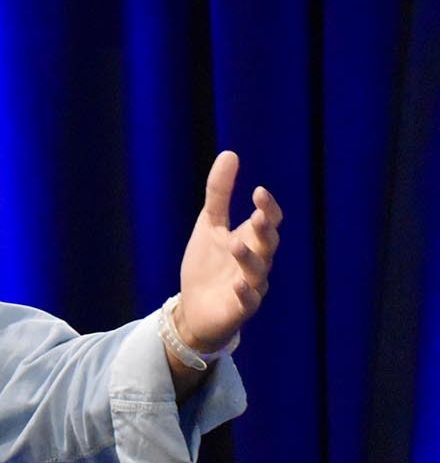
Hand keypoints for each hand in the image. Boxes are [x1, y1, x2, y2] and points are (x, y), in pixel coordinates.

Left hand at [177, 151, 282, 351]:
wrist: (194, 308)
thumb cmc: (207, 265)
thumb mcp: (208, 224)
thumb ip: (219, 193)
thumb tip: (230, 153)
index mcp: (251, 240)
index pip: (269, 221)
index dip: (268, 208)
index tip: (258, 192)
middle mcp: (256, 262)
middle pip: (268, 244)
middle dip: (264, 230)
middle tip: (259, 215)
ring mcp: (250, 286)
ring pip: (258, 272)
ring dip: (249, 258)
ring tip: (235, 245)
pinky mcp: (239, 309)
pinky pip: (249, 301)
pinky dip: (245, 293)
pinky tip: (238, 284)